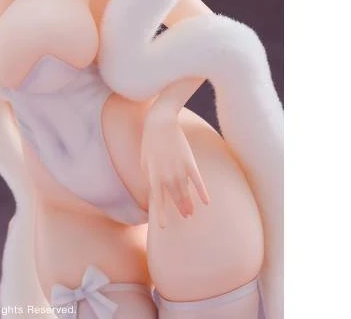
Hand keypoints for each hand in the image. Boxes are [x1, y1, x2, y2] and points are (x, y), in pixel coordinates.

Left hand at [141, 106, 209, 227]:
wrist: (160, 122)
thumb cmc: (150, 142)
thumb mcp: (144, 160)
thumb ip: (148, 176)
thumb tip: (153, 191)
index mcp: (153, 175)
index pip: (157, 199)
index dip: (160, 214)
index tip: (163, 227)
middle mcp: (167, 175)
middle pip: (175, 197)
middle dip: (180, 208)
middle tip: (186, 216)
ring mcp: (179, 169)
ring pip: (186, 192)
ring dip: (189, 203)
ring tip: (191, 212)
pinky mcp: (189, 161)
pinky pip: (197, 181)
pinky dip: (202, 192)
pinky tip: (206, 201)